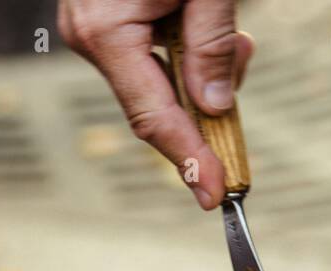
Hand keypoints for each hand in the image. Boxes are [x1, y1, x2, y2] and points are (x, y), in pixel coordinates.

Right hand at [58, 0, 252, 207]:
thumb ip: (211, 44)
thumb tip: (215, 107)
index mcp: (107, 31)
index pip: (153, 117)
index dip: (189, 158)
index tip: (214, 192)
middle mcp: (89, 34)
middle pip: (156, 103)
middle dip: (205, 100)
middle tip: (240, 56)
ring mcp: (90, 26)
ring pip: (155, 78)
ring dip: (197, 65)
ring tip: (225, 25)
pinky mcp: (101, 17)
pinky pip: (145, 52)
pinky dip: (181, 46)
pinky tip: (200, 15)